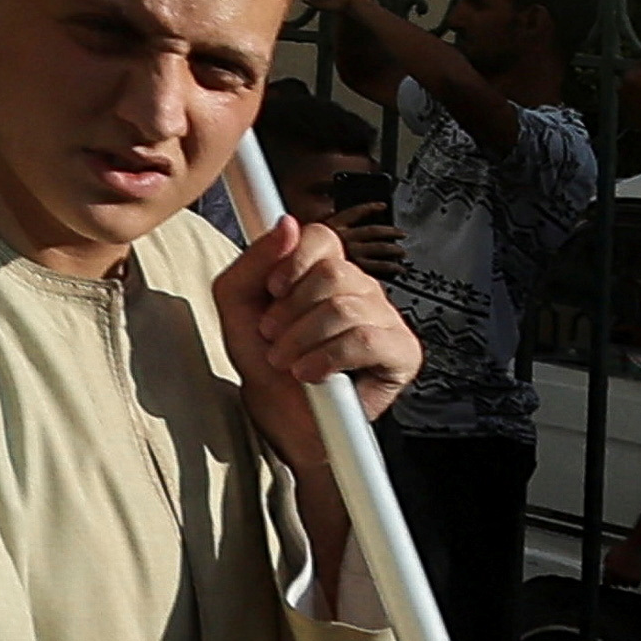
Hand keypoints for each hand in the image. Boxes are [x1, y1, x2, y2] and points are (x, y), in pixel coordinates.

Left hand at [210, 212, 416, 481]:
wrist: (280, 416)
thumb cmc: (265, 360)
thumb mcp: (239, 304)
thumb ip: (253, 261)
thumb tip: (287, 224)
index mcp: (325, 270)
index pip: (321, 237)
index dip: (292, 262)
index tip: (272, 290)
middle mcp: (360, 288)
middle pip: (332, 272)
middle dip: (291, 311)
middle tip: (274, 337)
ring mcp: (385, 318)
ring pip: (345, 307)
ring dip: (303, 340)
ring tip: (289, 361)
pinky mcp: (401, 351)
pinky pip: (365, 338)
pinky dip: (328, 358)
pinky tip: (311, 373)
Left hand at [600, 523, 640, 588]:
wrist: (638, 545)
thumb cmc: (625, 547)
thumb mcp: (611, 553)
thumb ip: (607, 562)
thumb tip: (605, 569)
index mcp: (610, 570)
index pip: (607, 583)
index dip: (608, 581)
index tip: (610, 580)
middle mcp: (618, 575)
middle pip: (616, 585)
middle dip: (617, 580)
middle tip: (620, 574)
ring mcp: (628, 578)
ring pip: (625, 586)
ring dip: (625, 581)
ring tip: (628, 573)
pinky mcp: (637, 579)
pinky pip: (634, 585)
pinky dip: (634, 582)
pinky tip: (633, 576)